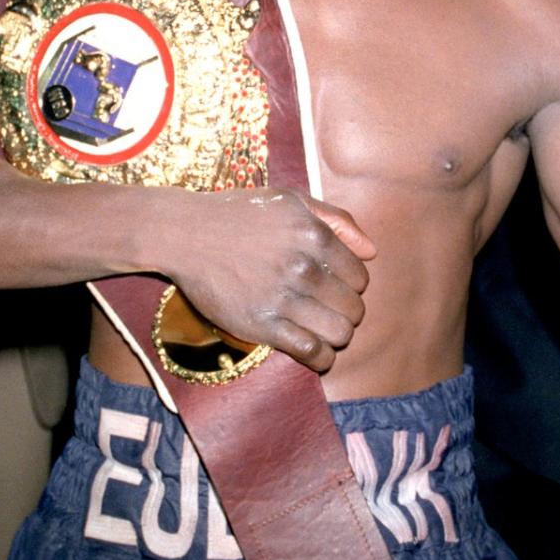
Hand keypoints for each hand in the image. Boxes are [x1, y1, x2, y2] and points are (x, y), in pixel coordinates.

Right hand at [169, 188, 374, 372]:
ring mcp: (283, 298)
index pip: (360, 277)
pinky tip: (317, 353)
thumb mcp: (292, 201)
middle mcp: (303, 267)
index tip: (337, 288)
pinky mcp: (262, 325)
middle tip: (329, 310)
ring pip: (339, 333)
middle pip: (353, 308)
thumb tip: (372, 251)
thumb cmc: (241, 214)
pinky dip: (322, 358)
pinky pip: (311, 352)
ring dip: (337, 336)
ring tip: (323, 329)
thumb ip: (336, 220)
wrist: (187, 234)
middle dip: (346, 312)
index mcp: (314, 235)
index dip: (352, 286)